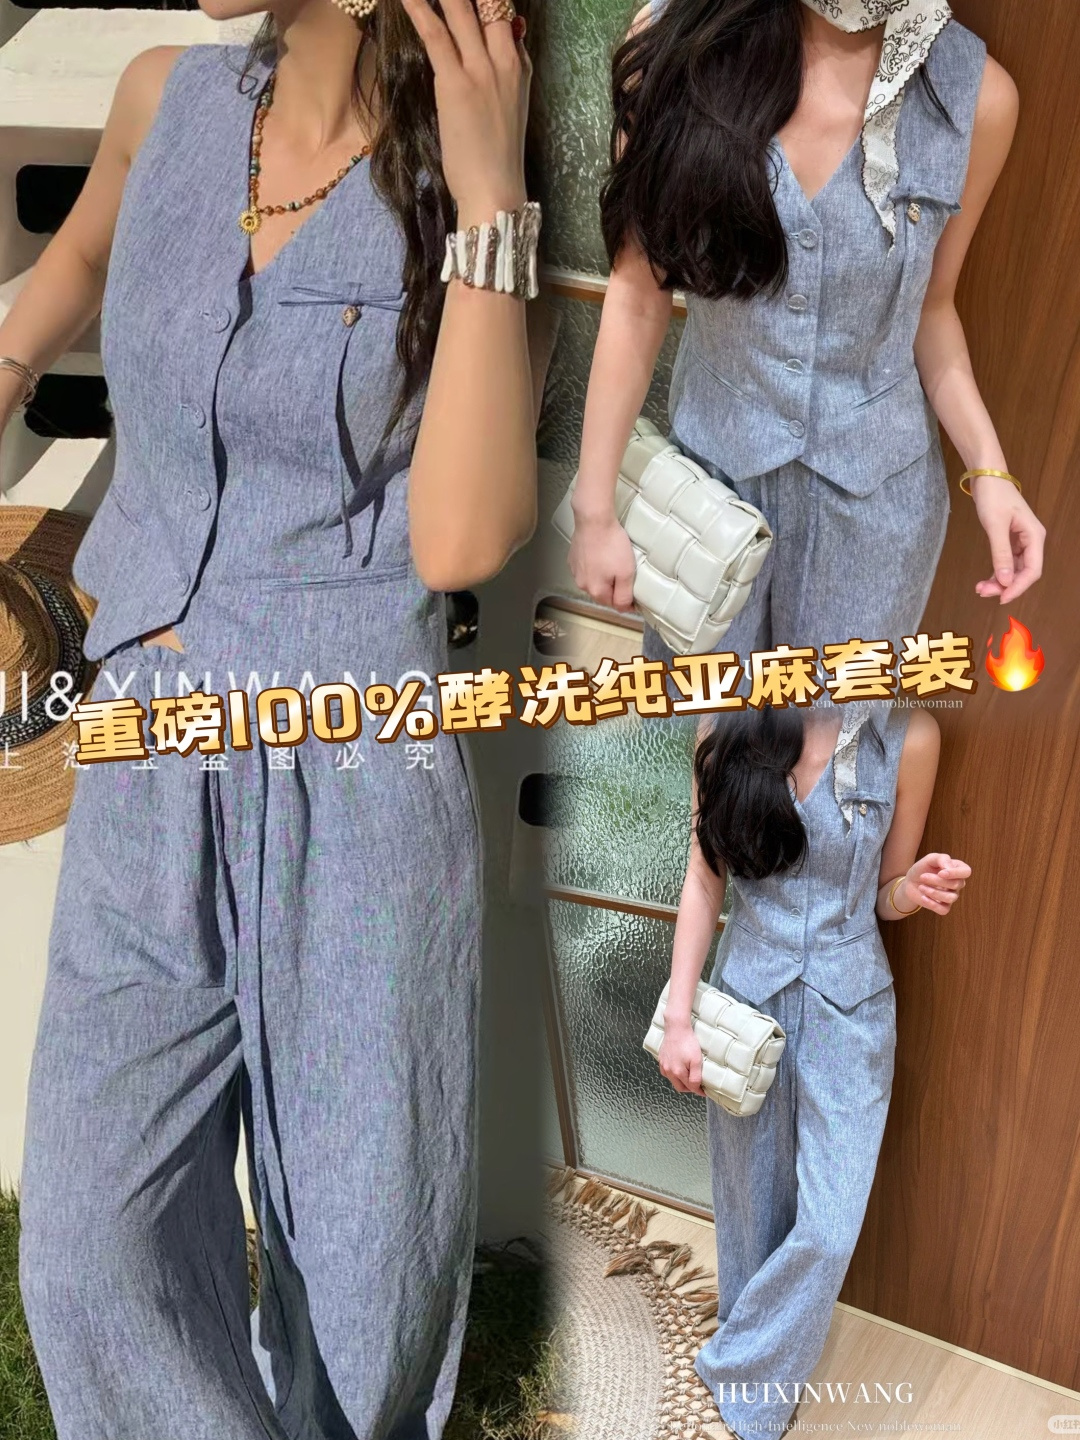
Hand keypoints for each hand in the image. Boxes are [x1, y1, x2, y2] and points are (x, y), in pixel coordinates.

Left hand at [400, 0, 529, 225]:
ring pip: (461, 9)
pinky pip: (435, 34)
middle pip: (488, 2)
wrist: (495, 189)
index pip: (504, 12)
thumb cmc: (495, 156)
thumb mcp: (508, 107)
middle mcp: (504, 59)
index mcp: (519, 66)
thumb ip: (502, 73)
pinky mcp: (456, 83)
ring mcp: (481, 69)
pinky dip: (418, 9)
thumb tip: (492, 48)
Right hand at [567, 510, 636, 610]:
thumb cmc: (611, 544)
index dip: (627, 602)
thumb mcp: (626, 573)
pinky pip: (586, 569)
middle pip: (602, 594)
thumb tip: (624, 609)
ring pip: (593, 581)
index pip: (614, 605)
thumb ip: (624, 595)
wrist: (594, 520)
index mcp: (596, 591)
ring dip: (604, 577)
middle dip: (614, 589)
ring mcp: (575, 571)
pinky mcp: (573, 558)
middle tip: (626, 575)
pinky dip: (595, 566)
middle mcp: (582, 584)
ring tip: (613, 563)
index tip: (636, 595)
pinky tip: (601, 555)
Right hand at [658, 1020, 704, 1096]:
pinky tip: (678, 1069)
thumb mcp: (697, 1061)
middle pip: (679, 1087)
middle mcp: (668, 1071)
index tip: (705, 1091)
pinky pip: (667, 1072)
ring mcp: (663, 1065)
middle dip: (689, 1089)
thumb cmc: (688, 1042)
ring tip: (689, 1077)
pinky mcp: (661, 1059)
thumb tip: (696, 1088)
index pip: (690, 1088)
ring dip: (681, 1082)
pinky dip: (673, 1074)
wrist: (676, 1028)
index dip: (698, 1091)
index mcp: (677, 1072)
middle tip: (697, 1086)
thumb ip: (696, 1077)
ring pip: (672, 1080)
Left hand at [899, 853, 970, 915]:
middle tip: (923, 876)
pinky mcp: (944, 906)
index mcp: (957, 869)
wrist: (911, 882)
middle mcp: (958, 883)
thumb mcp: (930, 859)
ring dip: (933, 892)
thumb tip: (949, 867)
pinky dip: (932, 904)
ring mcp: (952, 895)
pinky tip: (923, 897)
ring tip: (921, 887)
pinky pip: (944, 910)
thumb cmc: (923, 868)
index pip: (966, 872)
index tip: (940, 873)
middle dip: (937, 880)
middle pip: (956, 884)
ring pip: (950, 898)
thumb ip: (941, 859)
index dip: (955, 873)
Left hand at [970, 475, 1044, 603]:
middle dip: (1006, 585)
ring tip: (980, 589)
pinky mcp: (1010, 541)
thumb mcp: (995, 525)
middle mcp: (1031, 541)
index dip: (1018, 587)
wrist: (987, 478)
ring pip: (1014, 570)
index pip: (1033, 570)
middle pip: (1024, 572)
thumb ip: (1000, 553)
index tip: (1001, 598)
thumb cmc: (994, 497)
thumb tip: (1005, 581)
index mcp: (1034, 536)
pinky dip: (997, 573)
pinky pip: (1006, 563)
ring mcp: (1021, 541)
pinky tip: (985, 581)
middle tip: (983, 592)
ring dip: (1000, 582)